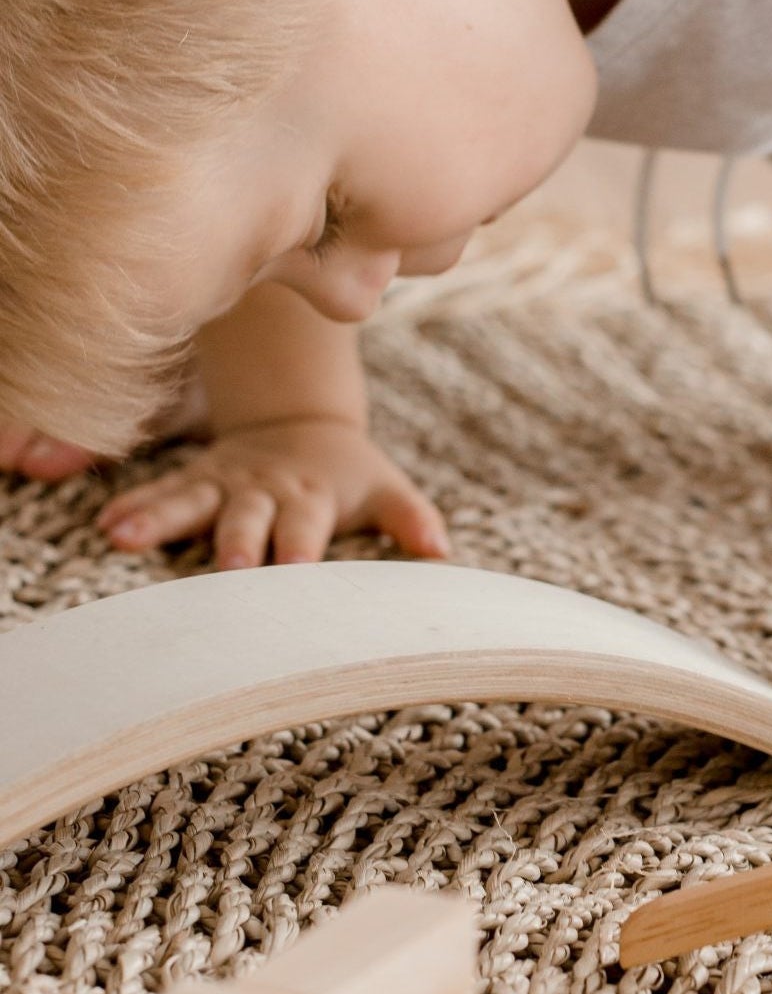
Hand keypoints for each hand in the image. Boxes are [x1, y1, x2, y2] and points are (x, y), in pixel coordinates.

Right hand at [96, 417, 449, 567]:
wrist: (302, 425)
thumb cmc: (349, 475)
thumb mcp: (385, 488)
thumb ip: (410, 517)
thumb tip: (441, 547)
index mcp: (311, 494)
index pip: (307, 523)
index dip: (301, 544)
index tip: (295, 568)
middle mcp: (264, 489)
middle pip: (247, 516)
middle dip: (237, 540)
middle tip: (226, 566)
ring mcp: (224, 483)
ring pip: (190, 500)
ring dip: (159, 518)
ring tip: (123, 537)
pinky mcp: (195, 481)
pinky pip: (160, 493)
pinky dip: (134, 508)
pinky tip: (108, 526)